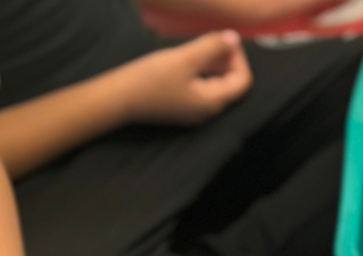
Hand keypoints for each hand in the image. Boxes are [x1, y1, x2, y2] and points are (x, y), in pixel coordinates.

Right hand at [119, 31, 252, 126]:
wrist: (120, 99)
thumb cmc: (152, 79)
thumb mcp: (185, 58)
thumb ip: (212, 47)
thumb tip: (234, 38)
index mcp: (212, 102)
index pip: (242, 80)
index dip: (238, 57)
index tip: (222, 40)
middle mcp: (206, 111)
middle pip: (231, 82)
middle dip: (226, 58)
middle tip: (210, 39)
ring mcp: (194, 110)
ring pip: (216, 83)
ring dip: (213, 62)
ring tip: (198, 46)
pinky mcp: (182, 105)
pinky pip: (201, 86)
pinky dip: (201, 70)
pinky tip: (189, 58)